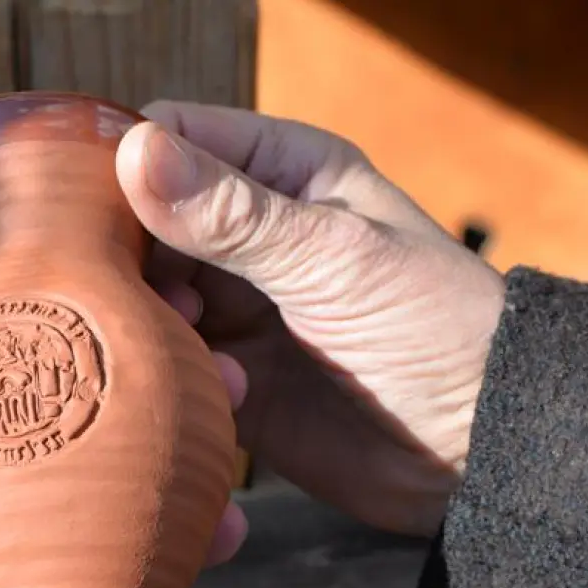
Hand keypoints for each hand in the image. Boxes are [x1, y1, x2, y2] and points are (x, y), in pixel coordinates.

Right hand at [115, 102, 506, 535]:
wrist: (480, 447)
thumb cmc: (433, 327)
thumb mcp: (333, 258)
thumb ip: (232, 214)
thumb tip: (134, 152)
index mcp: (282, 170)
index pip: (170, 139)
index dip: (127, 168)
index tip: (107, 218)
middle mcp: (248, 232)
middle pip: (141, 224)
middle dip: (136, 262)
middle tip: (170, 303)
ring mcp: (236, 305)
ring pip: (145, 299)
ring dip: (157, 326)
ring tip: (204, 353)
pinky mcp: (229, 376)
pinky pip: (167, 364)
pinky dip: (178, 377)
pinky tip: (230, 394)